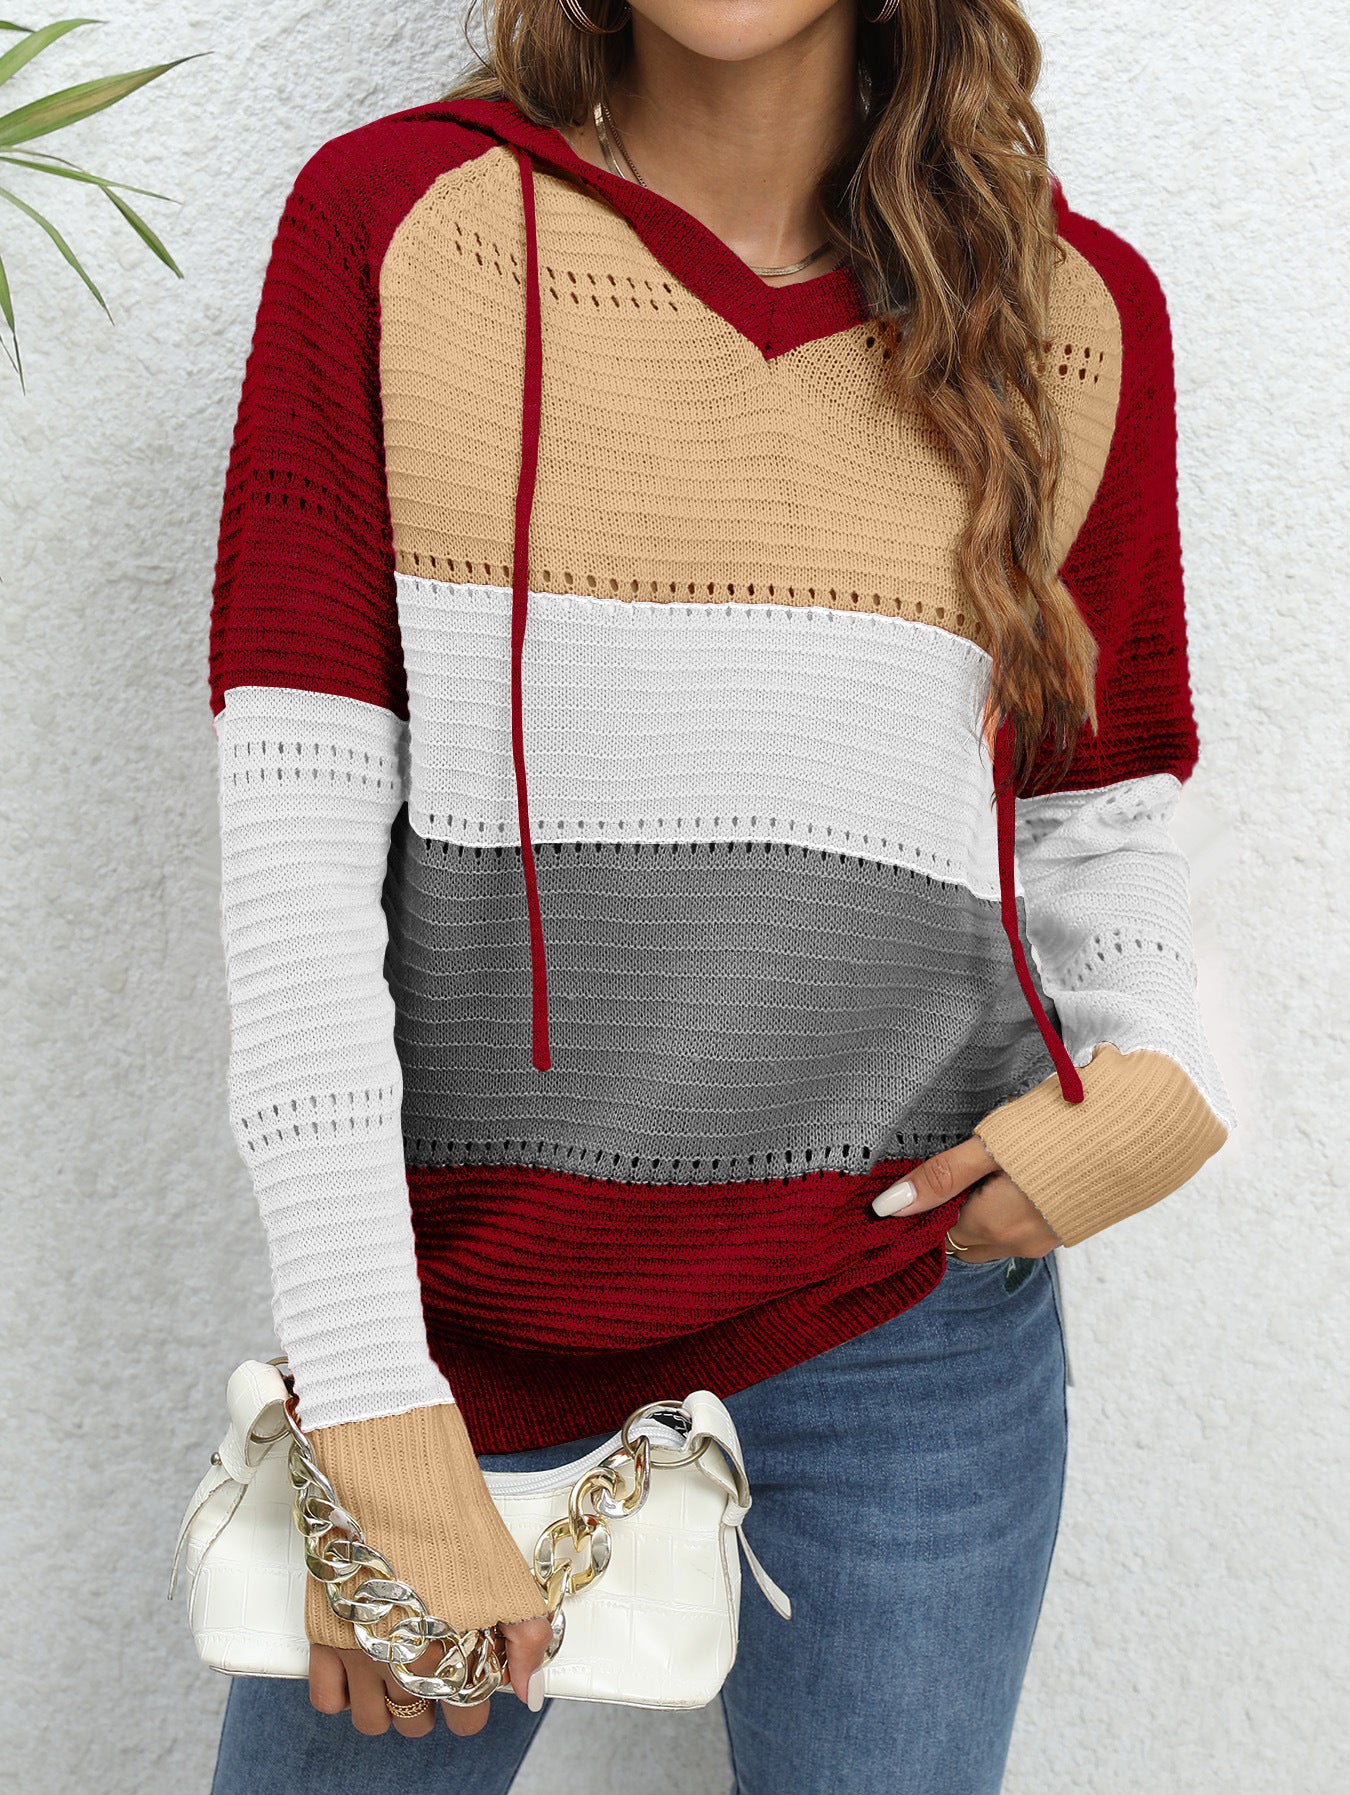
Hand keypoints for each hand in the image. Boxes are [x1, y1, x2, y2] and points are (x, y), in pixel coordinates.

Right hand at [299, 1402, 555, 1737]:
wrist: (393, 1469)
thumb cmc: (451, 1513)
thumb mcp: (506, 1572)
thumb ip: (526, 1637)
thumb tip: (529, 1693)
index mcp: (452, 1649)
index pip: (467, 1715)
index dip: (475, 1698)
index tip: (474, 1670)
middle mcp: (403, 1661)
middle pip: (420, 1720)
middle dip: (435, 1702)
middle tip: (440, 1665)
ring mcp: (359, 1650)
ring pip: (375, 1720)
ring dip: (391, 1704)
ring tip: (402, 1667)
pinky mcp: (322, 1633)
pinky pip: (328, 1700)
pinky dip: (345, 1694)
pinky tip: (363, 1664)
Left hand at [871, 1136, 1061, 1262]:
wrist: (1137, 1129)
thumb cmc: (1060, 1130)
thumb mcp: (990, 1146)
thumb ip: (941, 1176)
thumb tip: (889, 1206)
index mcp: (996, 1227)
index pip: (938, 1230)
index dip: (928, 1203)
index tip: (930, 1174)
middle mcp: (1019, 1244)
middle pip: (962, 1238)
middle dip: (952, 1210)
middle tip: (957, 1167)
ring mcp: (1045, 1239)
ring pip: (990, 1234)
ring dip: (980, 1208)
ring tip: (987, 1166)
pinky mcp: (1064, 1227)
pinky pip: (1018, 1228)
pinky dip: (1005, 1209)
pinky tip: (1015, 1174)